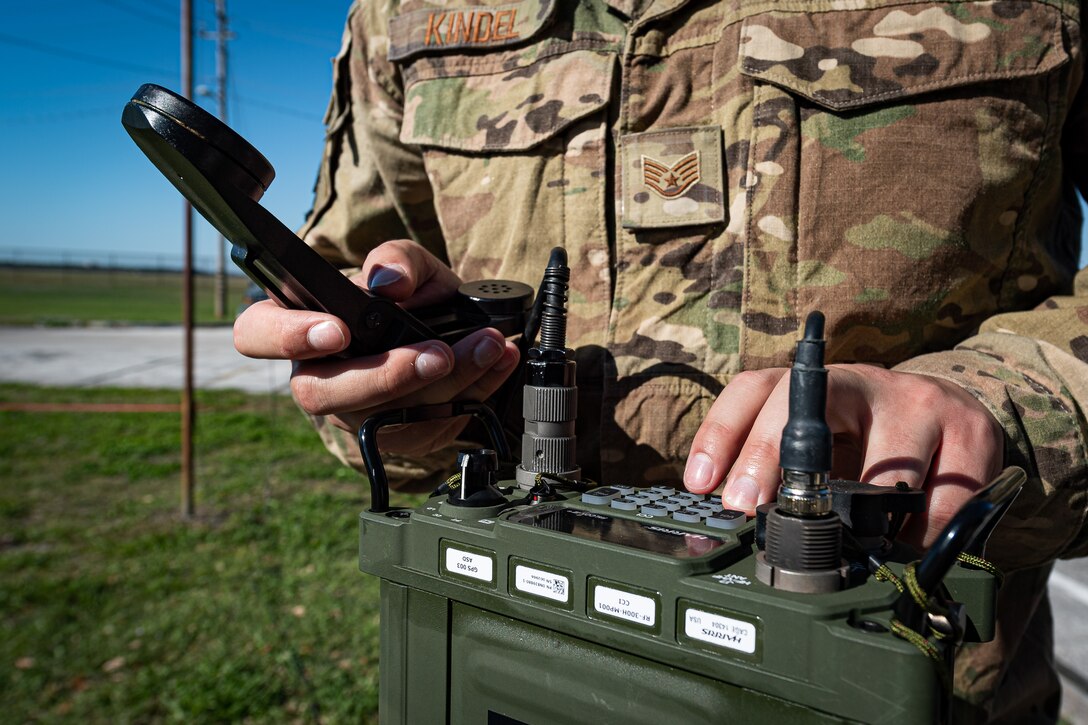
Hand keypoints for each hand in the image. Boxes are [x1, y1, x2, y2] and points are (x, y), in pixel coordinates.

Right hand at [233, 240, 519, 455]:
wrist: (450, 333)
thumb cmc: (409, 298)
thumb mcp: (408, 265)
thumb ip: (398, 260)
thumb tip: (389, 282)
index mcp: (297, 323)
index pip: (257, 335)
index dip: (288, 335)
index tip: (337, 330)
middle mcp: (317, 375)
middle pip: (323, 394)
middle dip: (386, 375)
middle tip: (438, 353)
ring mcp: (352, 414)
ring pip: (382, 416)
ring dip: (446, 383)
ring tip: (487, 345)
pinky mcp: (393, 438)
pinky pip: (427, 430)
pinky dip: (474, 394)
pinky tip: (496, 364)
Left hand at [682, 364, 1003, 548]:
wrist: (956, 412)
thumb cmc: (868, 436)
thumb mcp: (819, 441)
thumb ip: (776, 470)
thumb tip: (730, 513)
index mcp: (814, 382)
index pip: (756, 390)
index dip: (721, 433)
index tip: (700, 482)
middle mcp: (863, 381)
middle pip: (808, 413)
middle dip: (770, 462)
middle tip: (750, 510)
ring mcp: (919, 404)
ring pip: (880, 471)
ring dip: (857, 521)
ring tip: (839, 548)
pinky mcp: (970, 433)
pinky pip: (940, 500)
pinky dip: (917, 535)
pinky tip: (902, 548)